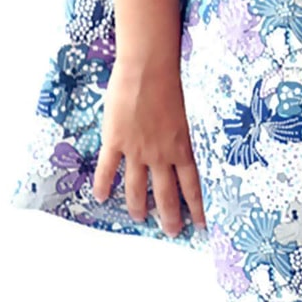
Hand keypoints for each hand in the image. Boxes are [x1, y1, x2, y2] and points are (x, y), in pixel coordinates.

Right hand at [92, 58, 205, 236]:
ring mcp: (136, 150)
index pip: (192, 184)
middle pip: (166, 193)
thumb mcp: (190, 111)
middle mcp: (160, 155)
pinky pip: (107, 169)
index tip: (201, 224)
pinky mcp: (115, 141)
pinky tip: (100, 197)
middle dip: (170, 216)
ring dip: (139, 206)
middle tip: (172, 232)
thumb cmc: (173, 81)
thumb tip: (192, 143)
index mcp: (182, 146)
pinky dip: (102, 185)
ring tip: (141, 219)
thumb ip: (187, 133)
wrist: (148, 68)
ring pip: (136, 187)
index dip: (197, 206)